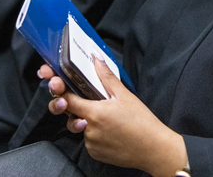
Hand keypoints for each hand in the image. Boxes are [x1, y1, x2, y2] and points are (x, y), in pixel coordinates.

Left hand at [44, 60, 187, 176]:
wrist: (153, 149)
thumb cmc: (141, 122)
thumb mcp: (124, 95)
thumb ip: (106, 77)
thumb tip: (96, 59)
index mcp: (94, 113)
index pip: (67, 100)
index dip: (61, 90)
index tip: (59, 83)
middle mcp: (88, 130)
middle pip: (70, 114)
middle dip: (72, 106)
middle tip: (84, 100)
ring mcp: (91, 144)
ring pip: (79, 127)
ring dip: (86, 120)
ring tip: (106, 117)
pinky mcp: (95, 153)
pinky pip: (88, 140)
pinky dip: (94, 133)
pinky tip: (110, 129)